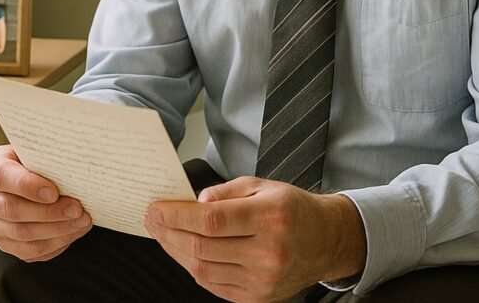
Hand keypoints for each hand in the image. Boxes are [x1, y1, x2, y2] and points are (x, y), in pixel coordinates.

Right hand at [0, 144, 91, 261]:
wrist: (27, 177)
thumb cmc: (34, 160)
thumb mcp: (36, 151)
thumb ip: (46, 158)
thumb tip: (75, 169)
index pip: (2, 176)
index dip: (28, 186)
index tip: (54, 192)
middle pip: (11, 210)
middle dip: (48, 212)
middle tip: (76, 209)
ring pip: (21, 234)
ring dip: (56, 230)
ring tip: (82, 221)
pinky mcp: (4, 242)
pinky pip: (29, 251)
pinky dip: (55, 243)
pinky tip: (74, 231)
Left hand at [145, 177, 365, 302]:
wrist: (326, 241)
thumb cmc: (292, 208)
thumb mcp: (263, 185)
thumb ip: (226, 191)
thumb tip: (194, 203)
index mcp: (271, 217)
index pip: (212, 220)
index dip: (177, 215)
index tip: (156, 208)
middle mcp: (269, 252)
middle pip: (203, 246)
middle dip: (169, 232)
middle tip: (152, 219)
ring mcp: (263, 279)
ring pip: (203, 268)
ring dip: (176, 251)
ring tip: (163, 234)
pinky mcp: (258, 297)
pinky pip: (214, 284)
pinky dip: (193, 268)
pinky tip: (183, 252)